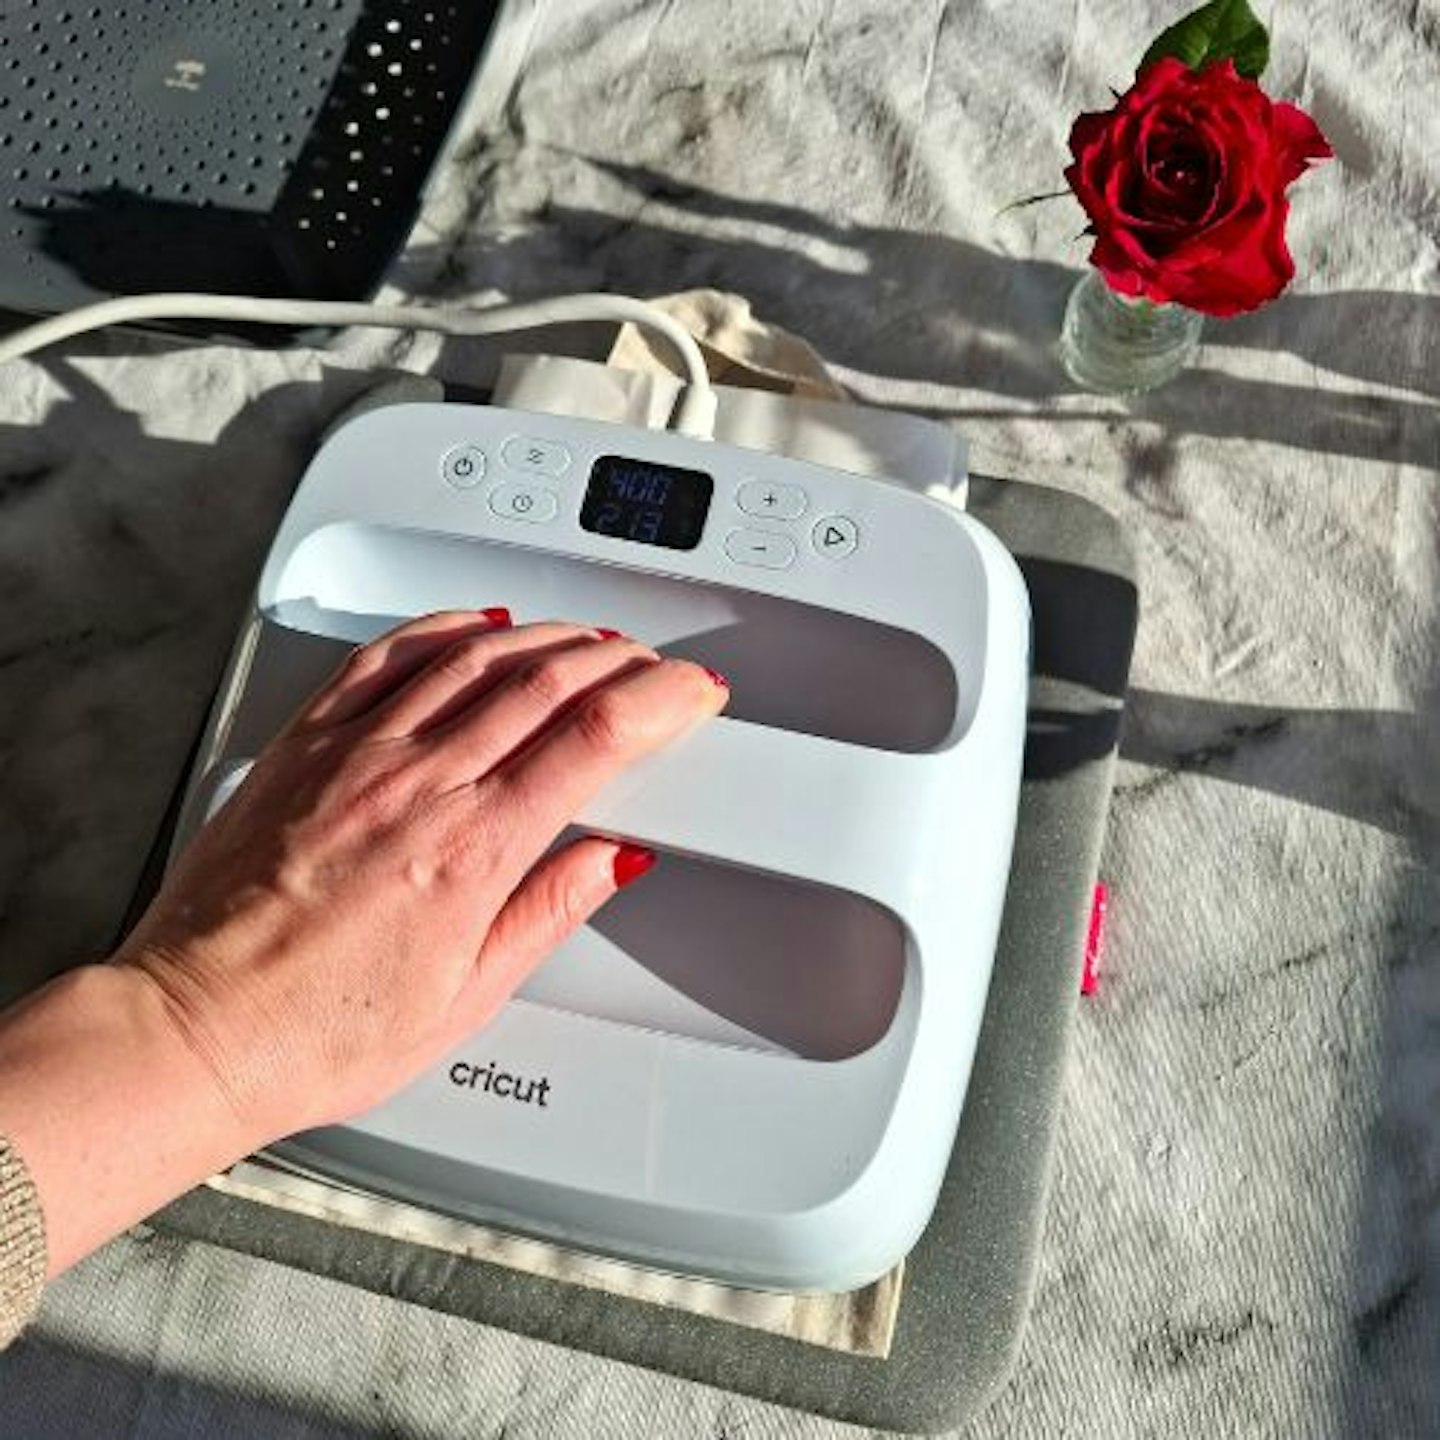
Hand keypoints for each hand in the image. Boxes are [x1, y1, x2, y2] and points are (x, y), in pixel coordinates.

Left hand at [116, 610, 726, 1142]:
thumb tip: (612, 861)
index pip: (595, 737)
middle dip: (618, 659)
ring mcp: (356, 754)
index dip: (660, 700)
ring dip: (548, 635)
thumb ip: (548, 911)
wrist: (193, 1028)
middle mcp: (417, 784)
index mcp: (471, 849)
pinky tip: (476, 625)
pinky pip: (387, 657)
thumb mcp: (466, 998)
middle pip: (547, 680)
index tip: (690, 692)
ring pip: (476, 655)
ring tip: (586, 639)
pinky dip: (444, 628)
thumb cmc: (316, 1030)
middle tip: (651, 664)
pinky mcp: (305, 744)